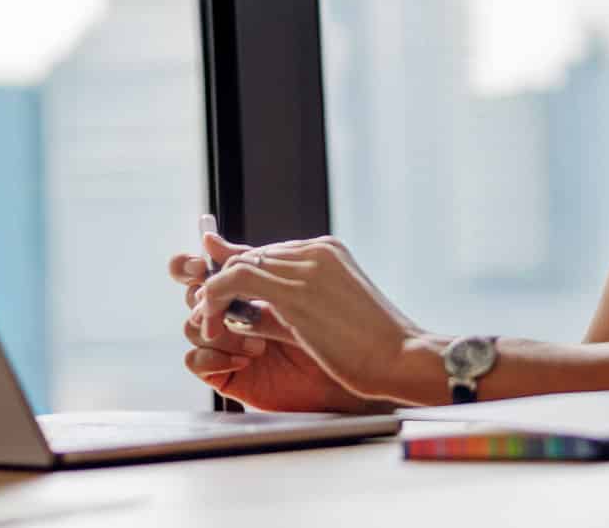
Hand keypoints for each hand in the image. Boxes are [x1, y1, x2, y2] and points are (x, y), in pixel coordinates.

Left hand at [190, 231, 426, 404]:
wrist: (401, 358)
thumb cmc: (369, 348)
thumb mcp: (319, 320)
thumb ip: (280, 308)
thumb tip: (240, 310)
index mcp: (327, 252)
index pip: (266, 253)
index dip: (236, 271)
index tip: (214, 294)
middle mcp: (315, 250)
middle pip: (249, 256)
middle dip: (222, 285)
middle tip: (208, 315)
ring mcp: (306, 264)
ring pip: (238, 265)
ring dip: (215, 295)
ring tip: (210, 325)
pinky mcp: (295, 288)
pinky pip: (236, 280)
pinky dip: (216, 300)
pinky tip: (214, 327)